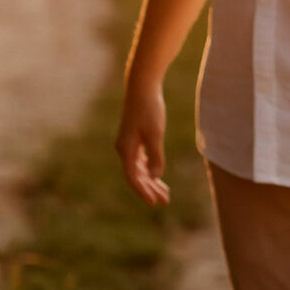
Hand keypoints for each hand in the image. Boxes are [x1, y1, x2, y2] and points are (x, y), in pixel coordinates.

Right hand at [115, 83, 170, 206]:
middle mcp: (124, 149)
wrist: (142, 87)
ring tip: (165, 193)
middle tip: (165, 201)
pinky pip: (141, 160)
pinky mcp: (134, 138)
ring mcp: (128, 144)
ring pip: (139, 169)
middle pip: (137, 176)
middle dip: (150, 189)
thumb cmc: (149, 109)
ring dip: (152, 181)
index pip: (133, 178)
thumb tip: (155, 177)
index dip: (143, 191)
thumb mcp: (155, 133)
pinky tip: (158, 176)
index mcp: (126, 150)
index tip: (154, 203)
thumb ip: (155, 156)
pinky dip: (150, 169)